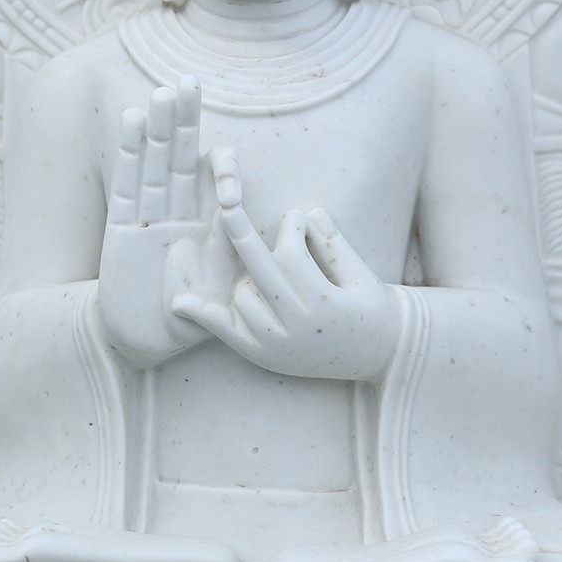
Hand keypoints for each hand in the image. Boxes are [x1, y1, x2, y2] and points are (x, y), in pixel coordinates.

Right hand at [97, 78, 224, 366]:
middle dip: (186, 124)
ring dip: (158, 130)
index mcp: (207, 228)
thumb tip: (230, 225)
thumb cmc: (186, 324)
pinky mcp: (120, 227)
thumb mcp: (218, 294)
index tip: (229, 176)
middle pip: (182, 160)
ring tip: (160, 93)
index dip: (225, 171)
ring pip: (154, 165)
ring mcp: (147, 218)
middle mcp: (178, 216)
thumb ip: (224, 259)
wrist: (144, 343)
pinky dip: (129, 154)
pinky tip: (132, 122)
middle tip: (188, 83)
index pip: (217, 185)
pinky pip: (125, 185)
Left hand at [171, 153, 401, 382]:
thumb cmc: (373, 310)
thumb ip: (334, 245)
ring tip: (273, 279)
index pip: (291, 252)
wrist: (380, 357)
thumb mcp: (361, 276)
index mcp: (323, 302)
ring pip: (243, 295)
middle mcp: (295, 325)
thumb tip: (311, 211)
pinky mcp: (264, 356)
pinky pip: (228, 333)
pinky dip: (205, 317)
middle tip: (227, 203)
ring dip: (249, 278)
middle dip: (241, 232)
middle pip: (260, 268)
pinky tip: (181, 303)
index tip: (297, 217)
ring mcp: (276, 344)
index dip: (292, 228)